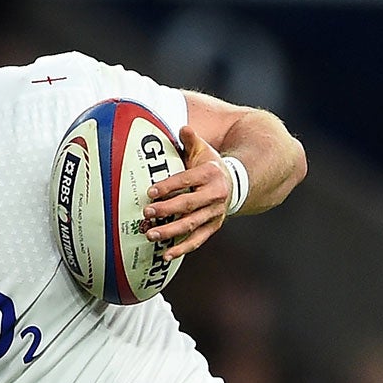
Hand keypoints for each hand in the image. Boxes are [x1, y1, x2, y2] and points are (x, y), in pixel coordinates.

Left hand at [143, 126, 233, 260]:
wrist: (235, 184)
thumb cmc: (211, 166)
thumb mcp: (203, 150)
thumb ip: (191, 139)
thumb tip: (183, 128)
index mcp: (210, 174)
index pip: (187, 180)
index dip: (168, 186)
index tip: (150, 192)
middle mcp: (215, 195)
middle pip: (188, 204)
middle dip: (167, 210)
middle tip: (147, 213)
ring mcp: (214, 213)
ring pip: (192, 225)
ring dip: (171, 231)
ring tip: (151, 234)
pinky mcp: (213, 227)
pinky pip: (197, 240)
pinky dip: (182, 248)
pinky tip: (166, 254)